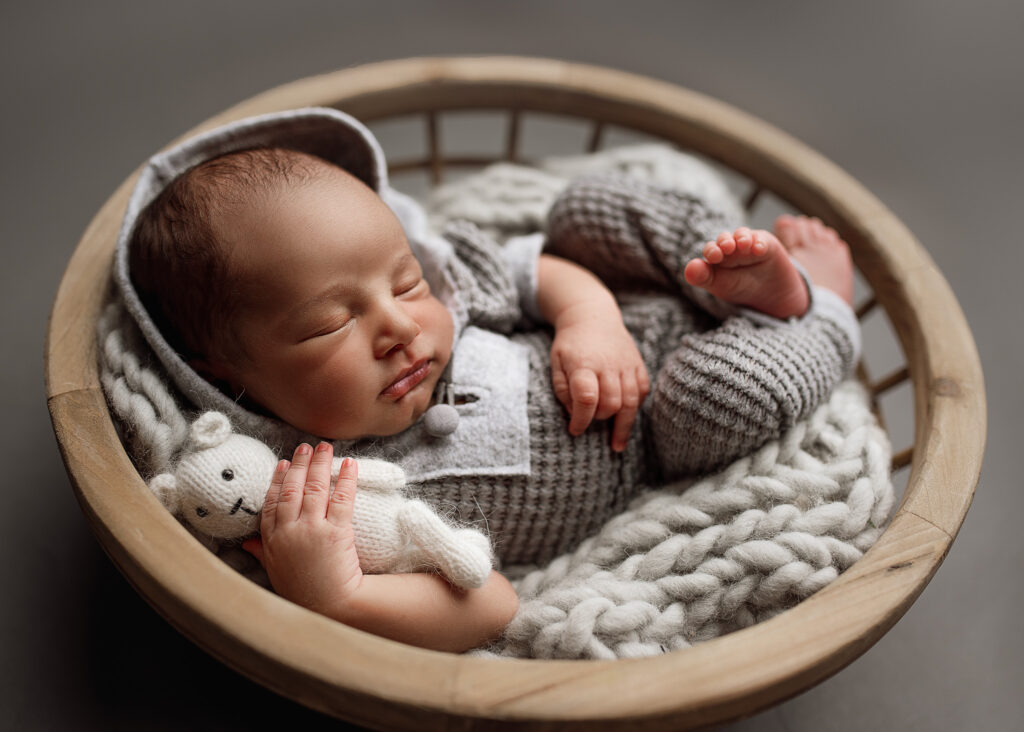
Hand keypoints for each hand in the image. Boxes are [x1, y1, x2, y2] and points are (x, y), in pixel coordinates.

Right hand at [242, 442, 362, 614]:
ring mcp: (312, 531)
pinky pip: (341, 498)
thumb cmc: (304, 593)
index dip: (278, 480)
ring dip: (320, 464)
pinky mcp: (336, 532)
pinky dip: (345, 478)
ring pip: (314, 488)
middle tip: (305, 445)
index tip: (283, 463)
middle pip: (292, 489)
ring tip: (325, 447)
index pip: (272, 502)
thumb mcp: (275, 572)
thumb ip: (262, 552)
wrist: (330, 608)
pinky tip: (348, 464)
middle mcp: (289, 532)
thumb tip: (247, 542)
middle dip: (299, 464)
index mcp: (272, 540)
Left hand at [550, 306, 650, 450]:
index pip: (587, 399)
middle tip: (590, 421)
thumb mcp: (556, 363)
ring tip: (616, 444)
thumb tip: (575, 416)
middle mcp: (608, 364)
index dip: (581, 420)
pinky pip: (642, 392)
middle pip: (611, 403)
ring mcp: (627, 364)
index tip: (575, 431)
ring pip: (630, 402)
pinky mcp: (638, 365)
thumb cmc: (570, 344)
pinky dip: (635, 407)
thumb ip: (563, 391)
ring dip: (623, 425)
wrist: (591, 315)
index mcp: (583, 364)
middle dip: (601, 419)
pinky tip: (626, 417)